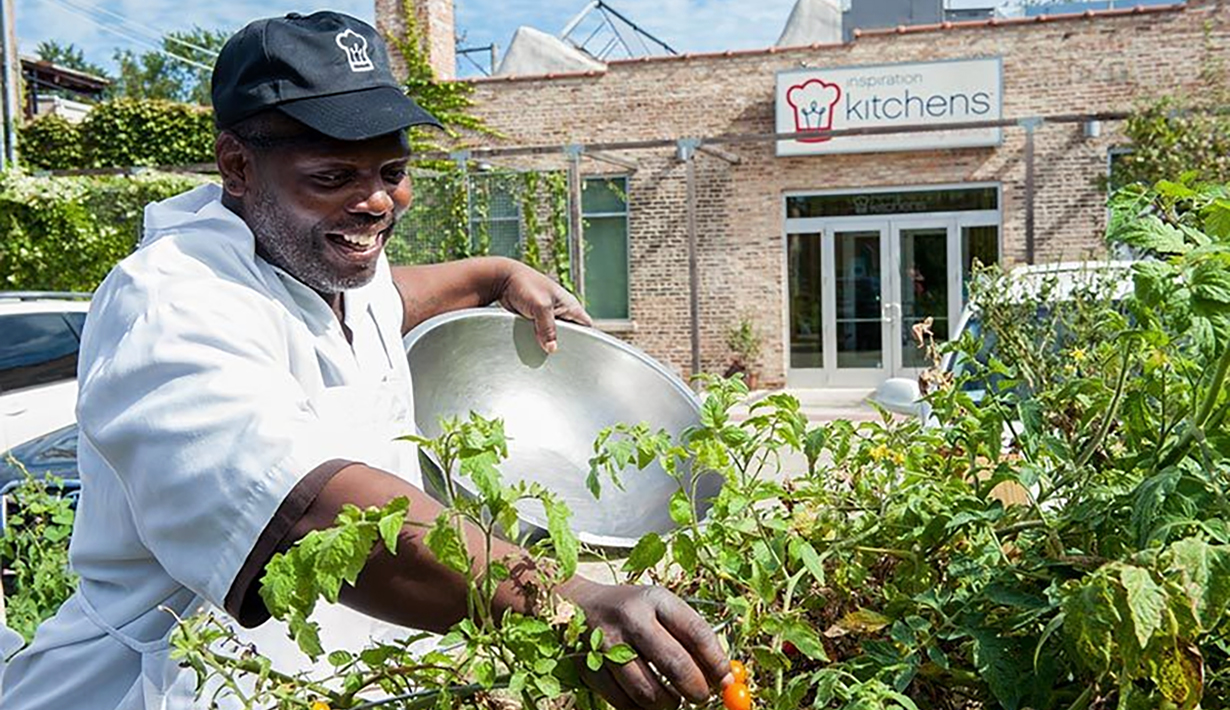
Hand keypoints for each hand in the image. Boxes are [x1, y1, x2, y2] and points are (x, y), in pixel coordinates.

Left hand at [495, 260, 591, 352]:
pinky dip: (537, 339)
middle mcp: (561, 311)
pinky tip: (534, 346)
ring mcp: (548, 315)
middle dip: (564, 343)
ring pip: (554, 335)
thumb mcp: (540, 307)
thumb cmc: (525, 285)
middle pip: (570, 333)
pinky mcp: (536, 319)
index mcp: (570, 305)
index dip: (586, 338)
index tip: (580, 352)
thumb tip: (552, 349)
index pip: (586, 326)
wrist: (502, 280)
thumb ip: (548, 328)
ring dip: (548, 342)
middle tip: (558, 356)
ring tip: (545, 354)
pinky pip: (541, 333)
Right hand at [560, 579, 732, 709]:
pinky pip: (624, 703)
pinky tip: (648, 702)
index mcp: (656, 599)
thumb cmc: (633, 611)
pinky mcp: (590, 668)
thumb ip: (691, 639)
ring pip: (649, 692)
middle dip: (696, 689)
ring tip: (673, 700)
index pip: (696, 632)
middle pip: (674, 664)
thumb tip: (725, 678)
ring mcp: (607, 644)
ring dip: (669, 704)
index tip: (726, 680)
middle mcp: (631, 618)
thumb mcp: (661, 610)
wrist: (576, 605)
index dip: (716, 661)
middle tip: (702, 696)